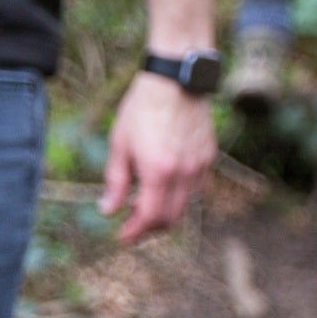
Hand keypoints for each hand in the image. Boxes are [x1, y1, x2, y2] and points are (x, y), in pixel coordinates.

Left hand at [101, 73, 214, 242]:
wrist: (176, 80)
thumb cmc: (142, 109)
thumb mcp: (120, 144)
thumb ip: (115, 181)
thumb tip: (107, 210)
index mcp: (157, 171)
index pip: (149, 216)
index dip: (134, 232)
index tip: (121, 237)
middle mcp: (183, 172)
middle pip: (170, 217)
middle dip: (149, 227)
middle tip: (130, 224)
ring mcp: (200, 164)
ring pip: (187, 204)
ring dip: (166, 211)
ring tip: (144, 202)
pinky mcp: (209, 155)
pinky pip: (199, 187)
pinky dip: (181, 195)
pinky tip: (165, 184)